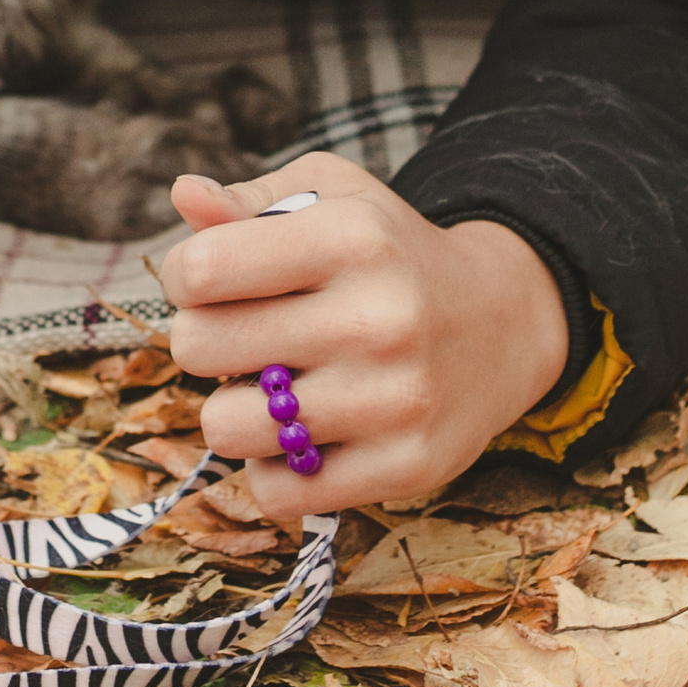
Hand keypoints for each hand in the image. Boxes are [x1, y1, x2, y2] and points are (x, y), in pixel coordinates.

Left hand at [160, 150, 569, 522]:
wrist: (503, 322)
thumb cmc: (389, 253)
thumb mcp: (333, 197)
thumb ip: (249, 200)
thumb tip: (184, 194)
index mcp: (354, 237)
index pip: (202, 268)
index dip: (186, 275)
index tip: (211, 281)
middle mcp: (378, 318)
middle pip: (198, 347)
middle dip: (204, 340)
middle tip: (245, 336)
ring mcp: (394, 399)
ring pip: (225, 428)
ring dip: (234, 410)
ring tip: (273, 388)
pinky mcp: (405, 466)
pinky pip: (277, 492)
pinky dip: (275, 468)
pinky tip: (305, 434)